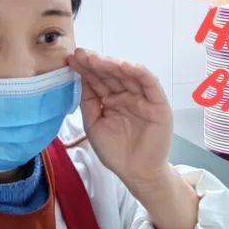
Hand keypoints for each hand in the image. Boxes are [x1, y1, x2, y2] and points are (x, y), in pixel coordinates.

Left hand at [66, 49, 172, 190]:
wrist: (136, 173)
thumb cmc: (116, 152)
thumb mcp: (94, 125)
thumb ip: (88, 102)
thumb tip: (80, 78)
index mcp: (111, 99)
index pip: (97, 79)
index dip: (85, 69)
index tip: (70, 59)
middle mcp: (126, 95)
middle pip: (111, 74)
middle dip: (96, 63)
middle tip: (81, 55)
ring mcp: (142, 98)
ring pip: (128, 75)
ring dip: (113, 65)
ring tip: (96, 59)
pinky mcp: (158, 104)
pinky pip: (150, 83)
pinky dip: (139, 73)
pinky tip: (124, 66)